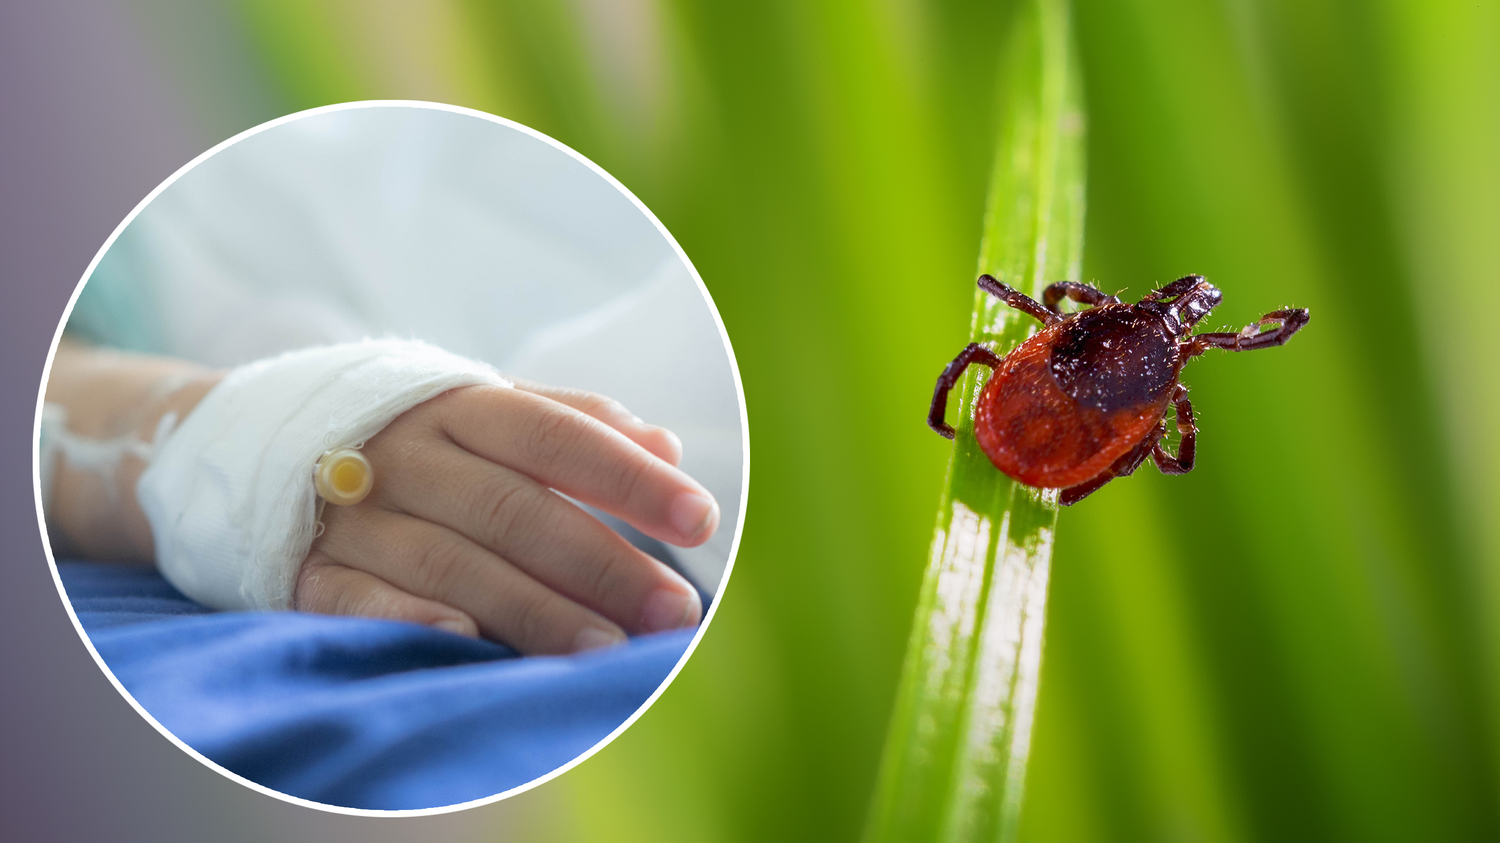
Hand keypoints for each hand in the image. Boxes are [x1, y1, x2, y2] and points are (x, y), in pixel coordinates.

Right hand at [296, 379, 715, 654]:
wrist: (244, 440)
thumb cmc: (406, 432)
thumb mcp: (482, 407)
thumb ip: (574, 422)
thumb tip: (667, 444)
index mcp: (460, 406)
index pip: (558, 438)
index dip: (629, 477)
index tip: (699, 517)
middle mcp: (407, 454)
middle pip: (515, 509)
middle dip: (602, 561)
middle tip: (672, 610)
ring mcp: (351, 513)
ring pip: (451, 560)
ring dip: (532, 607)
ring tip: (606, 649)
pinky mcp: (304, 569)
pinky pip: (355, 596)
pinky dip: (407, 617)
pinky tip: (464, 639)